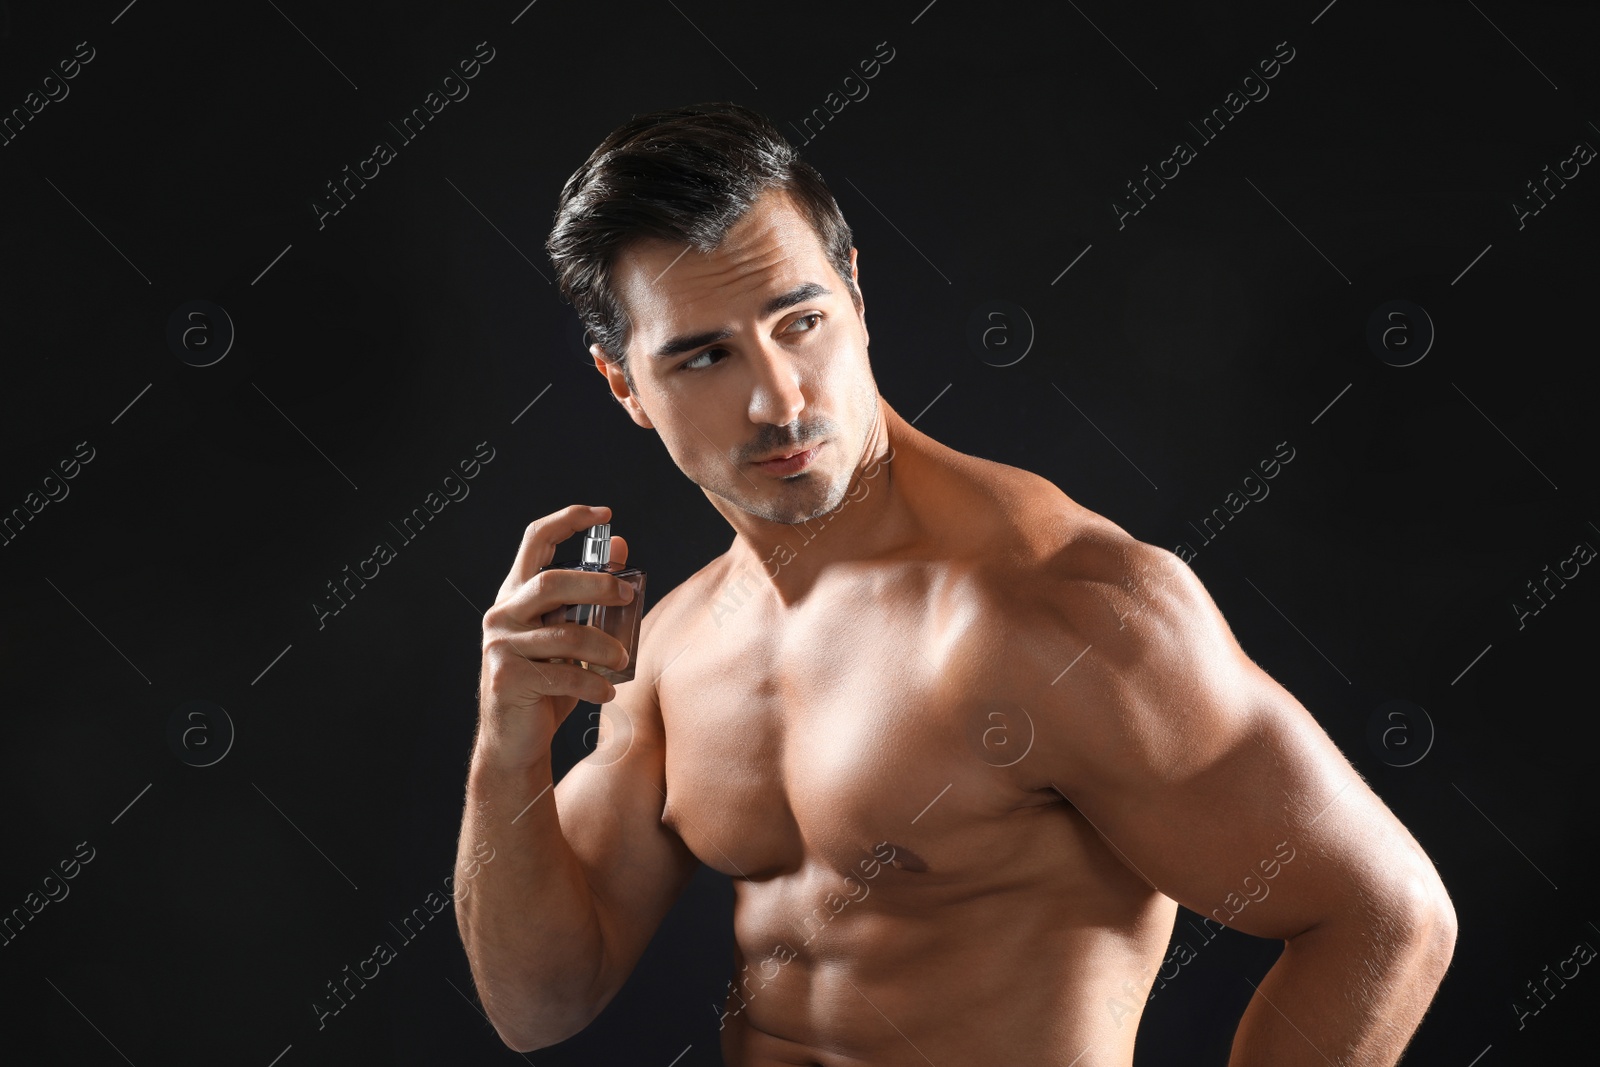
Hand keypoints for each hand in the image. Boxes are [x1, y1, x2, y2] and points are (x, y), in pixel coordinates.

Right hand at [476, 505, 634, 769]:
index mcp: (516, 594)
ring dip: (602, 646)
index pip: (536, 539)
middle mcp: (501, 614)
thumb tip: (620, 546)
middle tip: (628, 593)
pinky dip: (591, 685)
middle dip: (596, 584)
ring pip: (564, 634)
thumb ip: (588, 595)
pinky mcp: (506, 678)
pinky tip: (606, 693)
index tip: (605, 512)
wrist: (515, 741)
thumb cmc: (547, 684)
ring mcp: (500, 645)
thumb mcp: (569, 634)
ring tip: (623, 660)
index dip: (569, 520)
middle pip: (551, 582)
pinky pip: (559, 674)